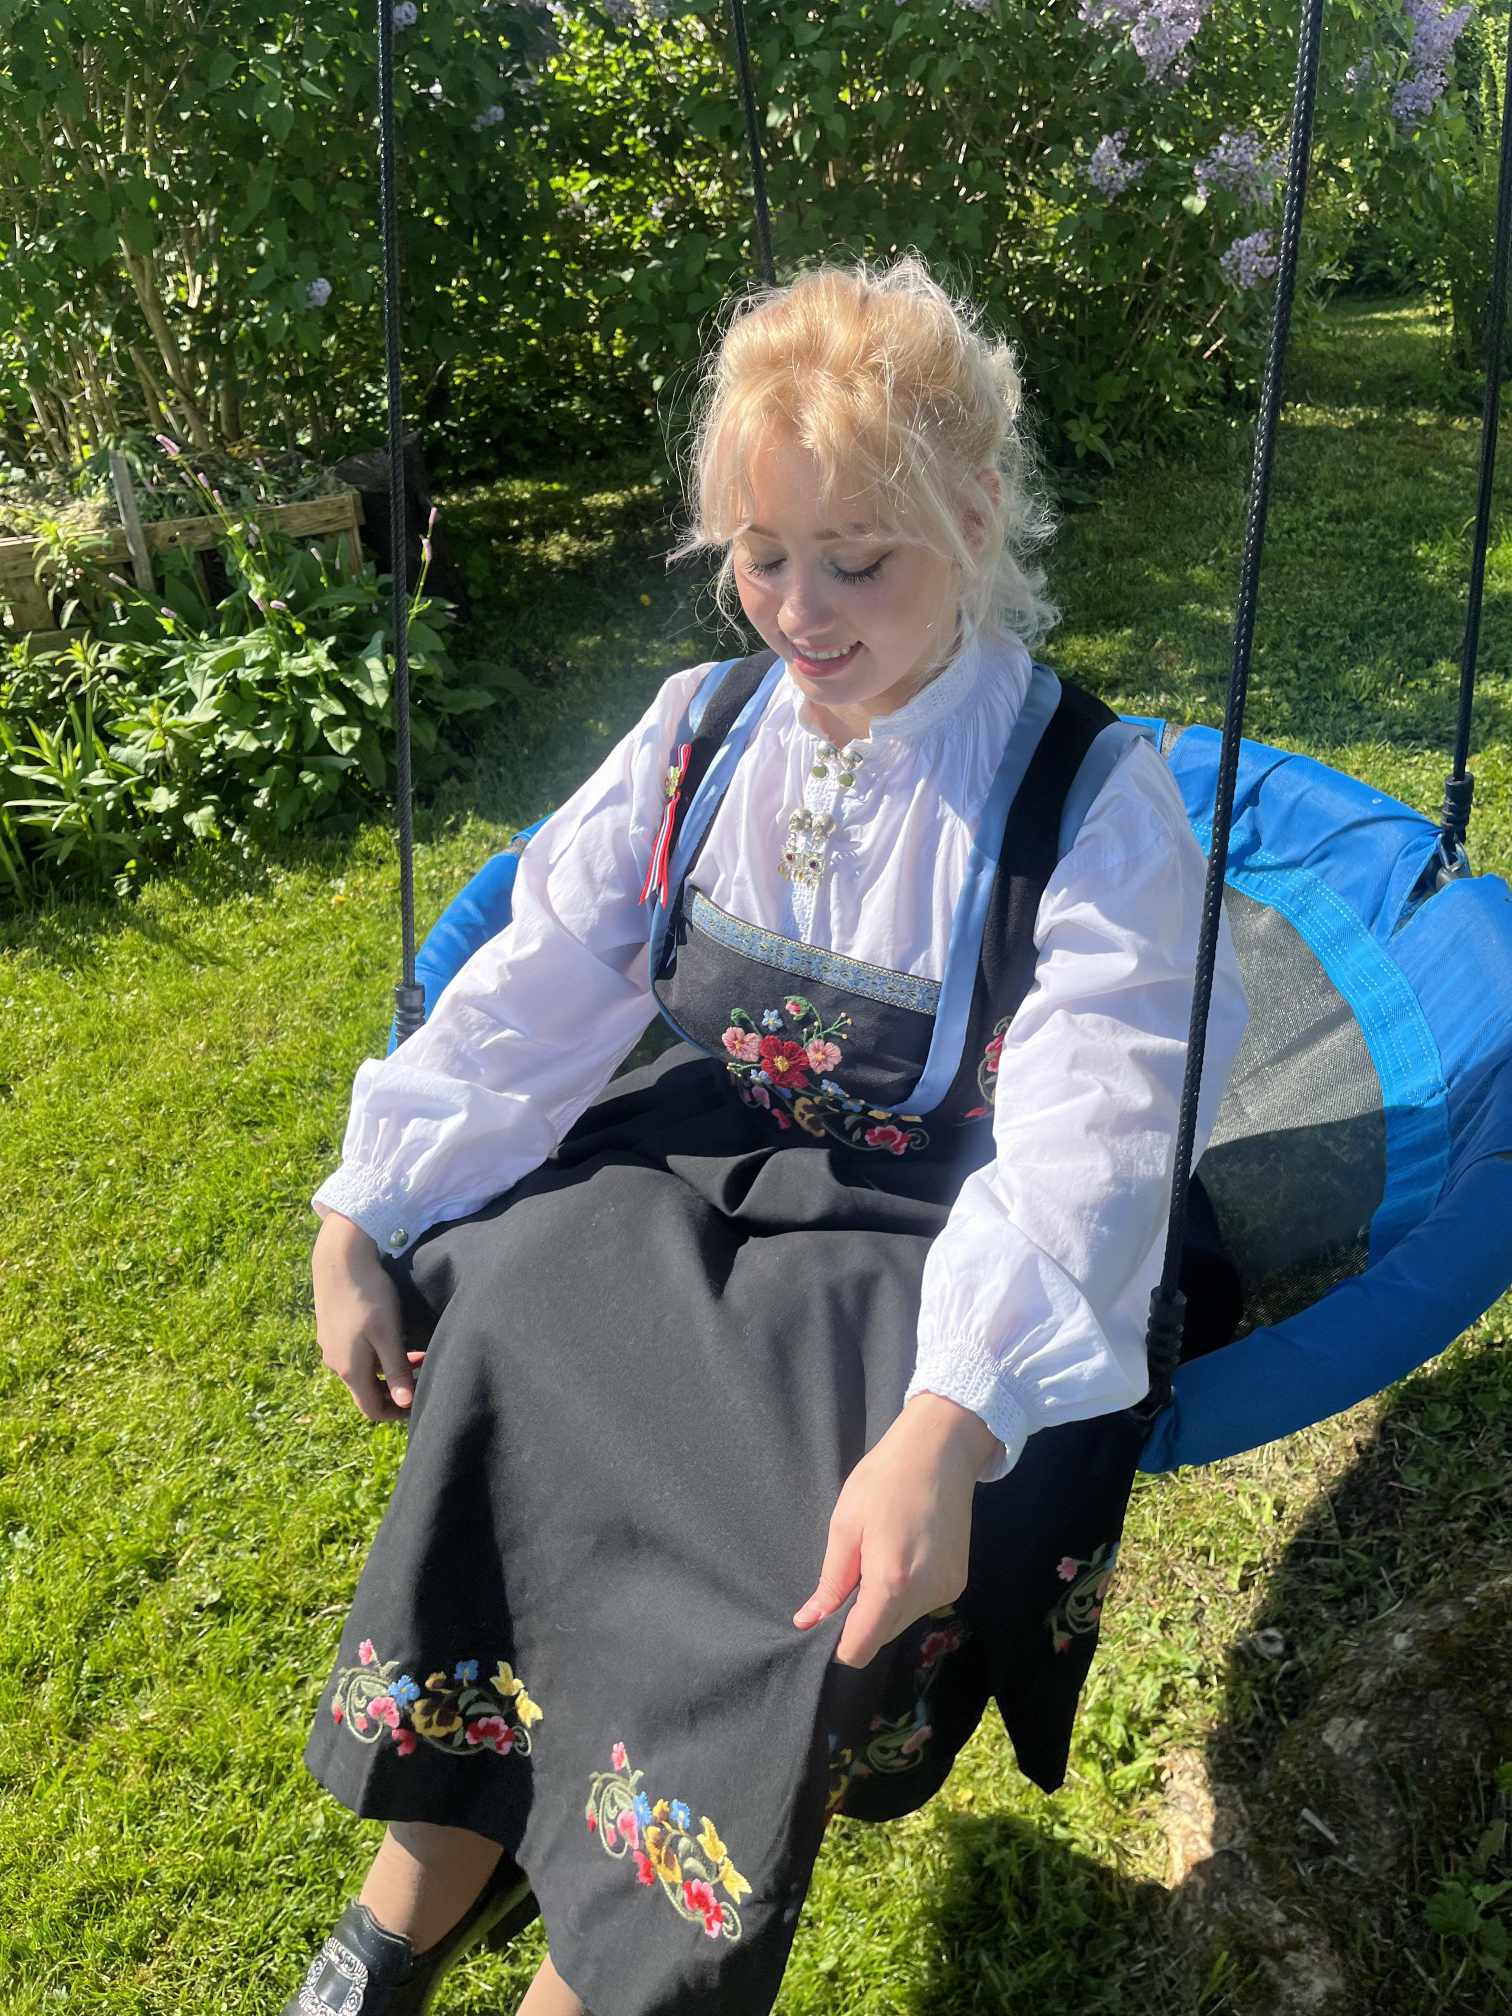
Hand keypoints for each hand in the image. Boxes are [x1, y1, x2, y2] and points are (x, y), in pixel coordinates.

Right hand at [312, 1213, 425, 1423]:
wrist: (340, 1257)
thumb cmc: (369, 1295)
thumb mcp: (388, 1335)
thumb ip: (396, 1370)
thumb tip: (404, 1404)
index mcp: (349, 1369)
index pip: (371, 1409)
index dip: (396, 1412)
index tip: (420, 1400)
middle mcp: (335, 1361)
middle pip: (367, 1389)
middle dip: (396, 1387)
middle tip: (424, 1371)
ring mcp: (331, 1344)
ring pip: (362, 1368)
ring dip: (388, 1367)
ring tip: (414, 1351)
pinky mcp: (331, 1327)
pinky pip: (355, 1351)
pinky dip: (376, 1352)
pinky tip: (391, 1333)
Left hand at [792, 1394, 1001, 1668]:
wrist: (940, 1450)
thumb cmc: (883, 1480)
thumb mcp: (845, 1525)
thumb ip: (830, 1582)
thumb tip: (807, 1622)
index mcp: (891, 1582)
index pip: (860, 1649)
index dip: (837, 1645)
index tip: (826, 1620)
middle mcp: (925, 1595)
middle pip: (880, 1638)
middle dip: (860, 1621)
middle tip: (852, 1576)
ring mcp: (947, 1591)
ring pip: (901, 1623)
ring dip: (884, 1606)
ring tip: (880, 1557)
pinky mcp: (959, 1582)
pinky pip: (922, 1605)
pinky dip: (906, 1594)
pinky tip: (903, 1556)